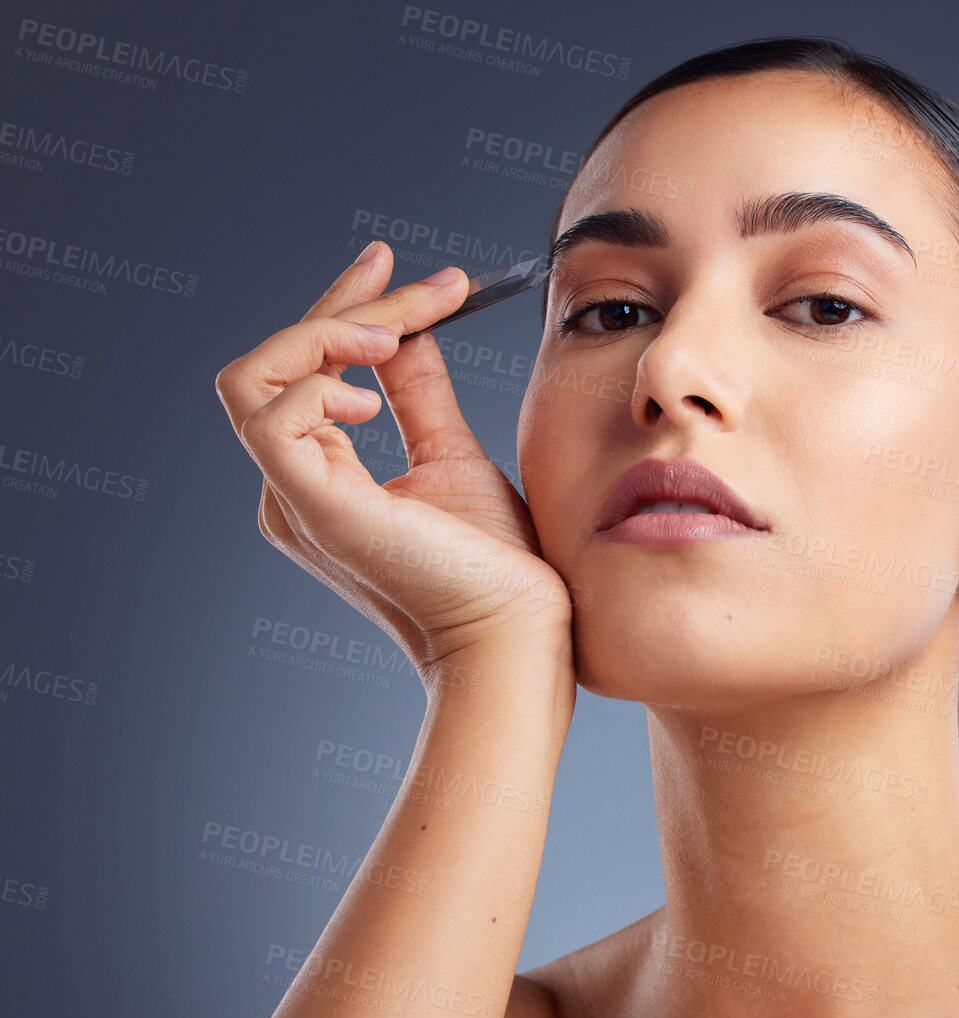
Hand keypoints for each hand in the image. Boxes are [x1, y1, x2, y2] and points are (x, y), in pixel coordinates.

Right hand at [215, 241, 574, 688]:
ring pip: (256, 377)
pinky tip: (371, 397)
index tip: (393, 261)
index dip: (342, 306)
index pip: (303, 371)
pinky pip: (270, 419)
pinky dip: (317, 383)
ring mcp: (294, 500)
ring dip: (325, 334)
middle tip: (424, 284)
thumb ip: (416, 392)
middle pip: (275, 363)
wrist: (519, 631)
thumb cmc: (496, 563)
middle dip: (346, 306)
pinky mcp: (312, 509)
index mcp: (320, 478)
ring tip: (393, 336)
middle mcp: (292, 489)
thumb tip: (407, 328)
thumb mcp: (450, 452)